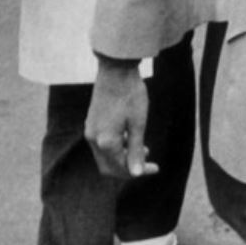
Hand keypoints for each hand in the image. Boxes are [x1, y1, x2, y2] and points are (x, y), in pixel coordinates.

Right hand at [85, 60, 157, 178]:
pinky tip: (130, 138)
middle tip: (148, 163)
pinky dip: (116, 147)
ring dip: (122, 157)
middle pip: (108, 166)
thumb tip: (137, 174)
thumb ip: (136, 150)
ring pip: (105, 156)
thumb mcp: (138, 123)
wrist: (116, 70)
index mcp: (106, 142)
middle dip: (128, 168)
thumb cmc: (131, 95)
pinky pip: (102, 144)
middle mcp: (93, 139)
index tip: (155, 168)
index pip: (121, 168)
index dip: (139, 171)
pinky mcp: (91, 122)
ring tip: (143, 149)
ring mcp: (90, 130)